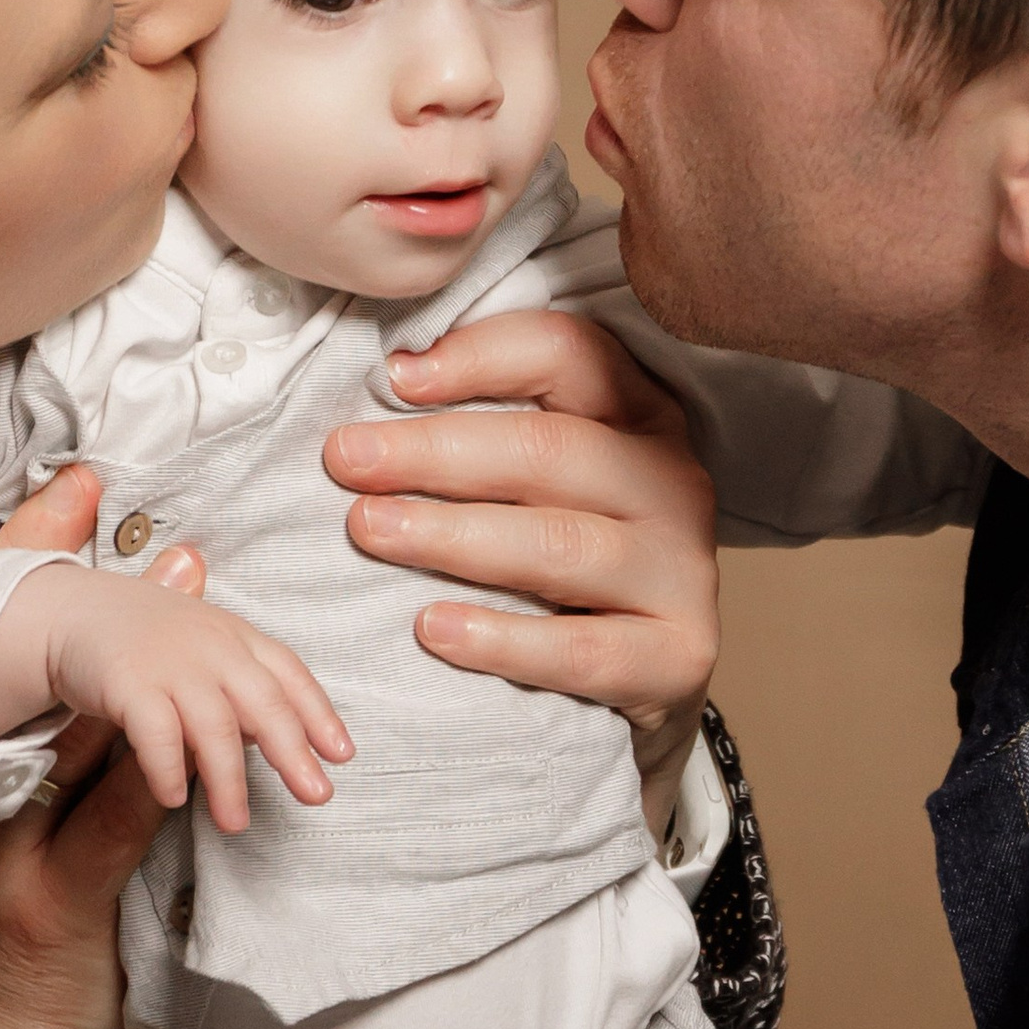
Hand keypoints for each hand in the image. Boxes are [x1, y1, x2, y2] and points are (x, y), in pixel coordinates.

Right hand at [33, 562, 351, 832]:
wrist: (70, 610)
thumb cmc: (143, 636)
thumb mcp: (201, 644)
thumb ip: (238, 683)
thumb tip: (274, 733)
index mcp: (234, 636)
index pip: (288, 673)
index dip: (319, 714)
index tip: (341, 755)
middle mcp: (210, 646)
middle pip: (263, 703)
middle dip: (293, 752)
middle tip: (317, 795)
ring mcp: (169, 662)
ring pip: (214, 726)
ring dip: (228, 780)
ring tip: (235, 823)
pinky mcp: (126, 681)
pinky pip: (156, 733)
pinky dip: (168, 769)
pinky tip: (175, 798)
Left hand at [323, 312, 719, 782]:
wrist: (637, 672)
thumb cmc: (553, 552)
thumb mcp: (532, 474)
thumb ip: (481, 423)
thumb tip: (384, 378)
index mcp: (640, 411)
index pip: (568, 355)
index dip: (480, 358)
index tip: (393, 376)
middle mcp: (670, 481)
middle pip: (549, 450)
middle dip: (434, 452)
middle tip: (346, 459)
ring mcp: (682, 570)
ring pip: (559, 546)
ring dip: (453, 536)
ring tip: (370, 529)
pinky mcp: (678, 655)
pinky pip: (582, 650)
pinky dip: (503, 640)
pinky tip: (433, 628)